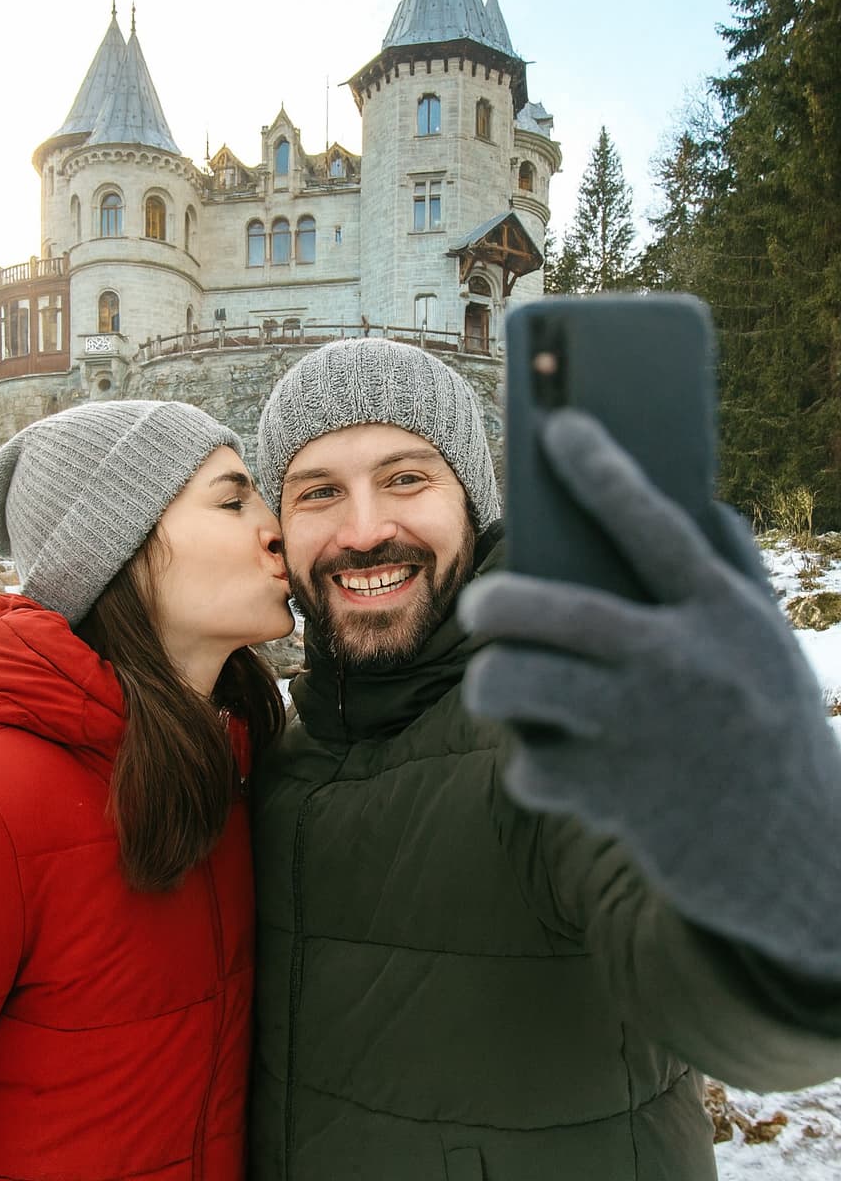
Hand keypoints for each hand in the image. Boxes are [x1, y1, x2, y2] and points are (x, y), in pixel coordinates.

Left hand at [459, 409, 840, 976]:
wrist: (808, 864)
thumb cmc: (771, 728)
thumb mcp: (767, 642)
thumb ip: (729, 566)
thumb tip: (685, 493)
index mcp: (723, 617)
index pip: (655, 525)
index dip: (604, 470)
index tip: (559, 424)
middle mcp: (681, 668)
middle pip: (553, 611)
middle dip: (494, 601)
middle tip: (481, 606)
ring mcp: (643, 737)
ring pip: (514, 686)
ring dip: (491, 681)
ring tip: (501, 680)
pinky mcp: (613, 801)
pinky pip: (530, 765)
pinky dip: (535, 764)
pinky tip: (560, 762)